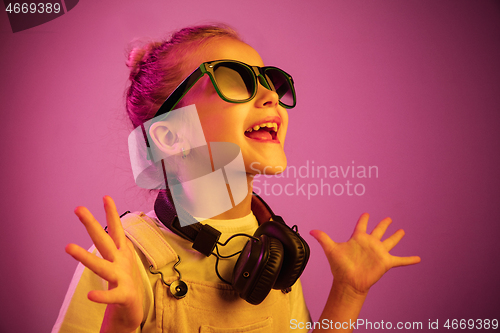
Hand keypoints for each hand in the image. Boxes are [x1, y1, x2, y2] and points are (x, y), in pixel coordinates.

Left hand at [65, 196, 143, 332]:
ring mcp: (123, 277)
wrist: (134, 308)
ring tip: (68, 248)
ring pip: (102, 267)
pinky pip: (112, 296)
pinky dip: (103, 296)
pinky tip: (90, 296)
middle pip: (105, 240)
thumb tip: (107, 228)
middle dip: (92, 224)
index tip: (105, 197)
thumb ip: (115, 245)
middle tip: (79, 209)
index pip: (116, 229)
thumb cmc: (124, 282)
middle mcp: (122, 261)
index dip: (112, 213)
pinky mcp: (124, 296)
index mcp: (121, 253)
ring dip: (86, 258)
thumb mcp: (120, 260)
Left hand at [310, 213, 420, 295]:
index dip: (364, 219)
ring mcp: (379, 252)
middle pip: (378, 231)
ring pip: (390, 241)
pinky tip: (418, 258)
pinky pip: (400, 260)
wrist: (348, 282)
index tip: (366, 213)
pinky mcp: (386, 262)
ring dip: (396, 236)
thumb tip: (310, 230)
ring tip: (402, 231)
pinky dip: (410, 259)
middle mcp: (370, 244)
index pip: (361, 226)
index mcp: (358, 239)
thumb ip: (323, 238)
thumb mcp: (331, 249)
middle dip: (383, 224)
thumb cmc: (340, 266)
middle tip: (388, 218)